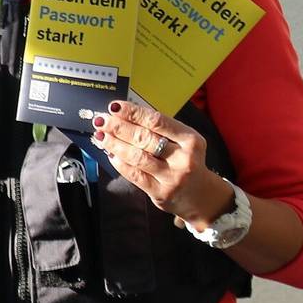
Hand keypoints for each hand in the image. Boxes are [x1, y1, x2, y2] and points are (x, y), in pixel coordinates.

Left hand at [91, 100, 231, 228]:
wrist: (201, 195)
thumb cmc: (186, 161)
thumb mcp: (183, 142)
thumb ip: (160, 129)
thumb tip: (124, 115)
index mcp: (191, 140)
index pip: (157, 121)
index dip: (133, 112)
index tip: (116, 107)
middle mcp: (183, 158)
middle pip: (145, 138)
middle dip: (119, 127)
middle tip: (102, 120)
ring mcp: (172, 177)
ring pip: (137, 157)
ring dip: (115, 144)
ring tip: (101, 136)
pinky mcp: (160, 192)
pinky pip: (135, 175)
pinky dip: (120, 163)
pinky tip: (111, 154)